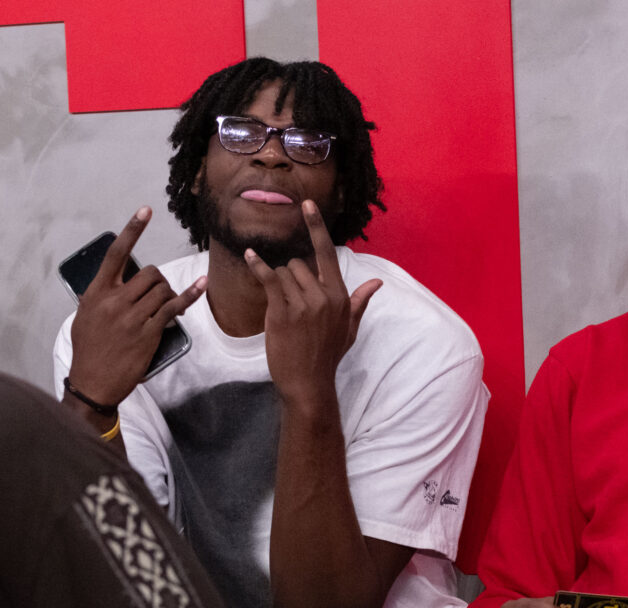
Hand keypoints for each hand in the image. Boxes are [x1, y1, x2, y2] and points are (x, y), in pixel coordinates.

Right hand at [68, 206, 205, 405]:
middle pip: (149, 273)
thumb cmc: (89, 349)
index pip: (116, 254)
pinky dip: (190, 294)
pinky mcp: (150, 331)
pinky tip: (202, 284)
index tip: (146, 210)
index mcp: (96, 293)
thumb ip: (101, 297)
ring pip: (162, 289)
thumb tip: (116, 283)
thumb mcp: (85, 317)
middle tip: (156, 294)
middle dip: (158, 280)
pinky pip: (175, 307)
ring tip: (163, 305)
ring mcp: (133, 317)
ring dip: (169, 292)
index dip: (132, 230)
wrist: (94, 382)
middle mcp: (115, 301)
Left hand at [244, 200, 381, 406]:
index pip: (327, 254)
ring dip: (278, 285)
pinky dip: (257, 266)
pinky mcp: (282, 311)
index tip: (308, 204)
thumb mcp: (349, 328)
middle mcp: (324, 295)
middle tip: (291, 303)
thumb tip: (377, 282)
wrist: (308, 383)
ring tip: (283, 309)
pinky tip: (249, 256)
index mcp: (340, 296)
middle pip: (298, 264)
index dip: (316, 227)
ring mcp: (303, 303)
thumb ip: (360, 301)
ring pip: (283, 273)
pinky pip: (268, 279)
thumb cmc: (328, 355)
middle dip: (291, 277)